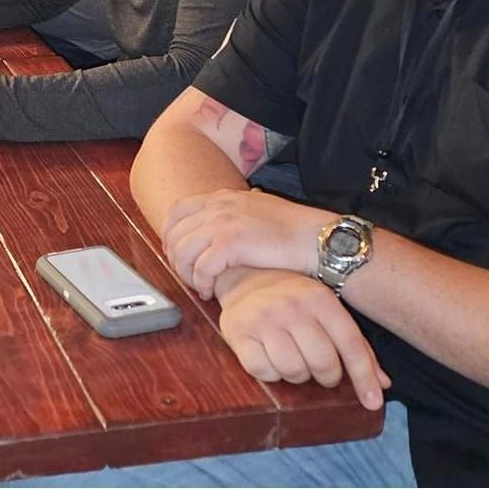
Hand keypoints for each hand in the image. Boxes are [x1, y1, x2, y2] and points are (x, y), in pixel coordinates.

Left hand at [165, 188, 329, 300]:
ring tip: (201, 287)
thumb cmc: (294, 231)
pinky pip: (200, 268)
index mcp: (221, 197)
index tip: (177, 256)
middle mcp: (218, 206)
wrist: (318, 240)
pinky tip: (211, 292)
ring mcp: (222, 222)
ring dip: (187, 275)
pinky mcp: (231, 243)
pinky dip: (202, 283)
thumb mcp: (258, 209)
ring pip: (183, 253)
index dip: (170, 236)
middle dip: (176, 260)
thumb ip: (235, 212)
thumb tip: (222, 220)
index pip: (176, 212)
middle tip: (189, 278)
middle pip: (174, 234)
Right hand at [216, 268, 390, 409]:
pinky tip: (271, 358)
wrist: (244, 275)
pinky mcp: (238, 332)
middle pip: (323, 363)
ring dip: (298, 376)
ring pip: (293, 371)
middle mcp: (291, 306)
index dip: (364, 376)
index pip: (350, 344)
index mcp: (320, 298)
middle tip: (322, 371)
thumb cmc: (293, 298)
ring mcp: (263, 318)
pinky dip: (271, 374)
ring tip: (295, 361)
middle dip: (327, 377)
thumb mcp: (327, 310)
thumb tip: (381, 384)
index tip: (373, 403)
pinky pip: (263, 372)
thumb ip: (355, 345)